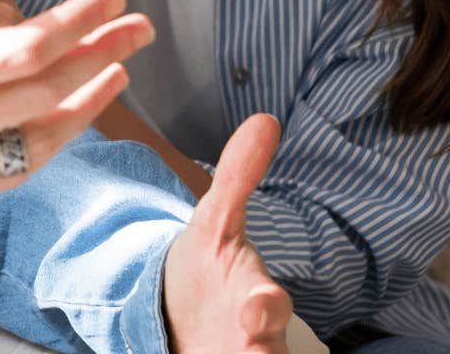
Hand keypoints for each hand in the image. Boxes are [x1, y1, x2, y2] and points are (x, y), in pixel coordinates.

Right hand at [0, 0, 213, 195]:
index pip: (20, 49)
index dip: (74, 22)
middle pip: (46, 91)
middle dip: (102, 55)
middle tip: (140, 28)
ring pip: (40, 137)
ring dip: (88, 102)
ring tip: (120, 72)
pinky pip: (14, 171)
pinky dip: (51, 144)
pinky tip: (69, 123)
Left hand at [161, 114, 291, 352]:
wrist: (180, 313)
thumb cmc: (207, 267)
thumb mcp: (214, 222)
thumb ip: (237, 177)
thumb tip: (265, 119)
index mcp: (255, 297)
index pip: (269, 304)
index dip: (265, 306)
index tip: (257, 304)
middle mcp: (254, 340)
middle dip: (261, 353)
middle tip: (252, 352)